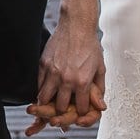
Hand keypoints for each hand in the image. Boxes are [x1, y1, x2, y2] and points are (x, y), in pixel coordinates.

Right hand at [28, 12, 105, 136]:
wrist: (77, 26)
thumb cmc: (91, 47)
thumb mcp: (100, 68)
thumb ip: (100, 89)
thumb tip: (100, 107)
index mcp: (82, 82)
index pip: (81, 109)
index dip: (82, 113)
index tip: (80, 110)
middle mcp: (66, 79)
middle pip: (60, 108)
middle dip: (63, 112)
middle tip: (64, 111)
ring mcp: (52, 72)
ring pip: (44, 99)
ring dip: (48, 104)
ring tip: (52, 104)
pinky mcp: (42, 65)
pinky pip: (38, 85)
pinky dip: (41, 91)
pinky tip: (45, 92)